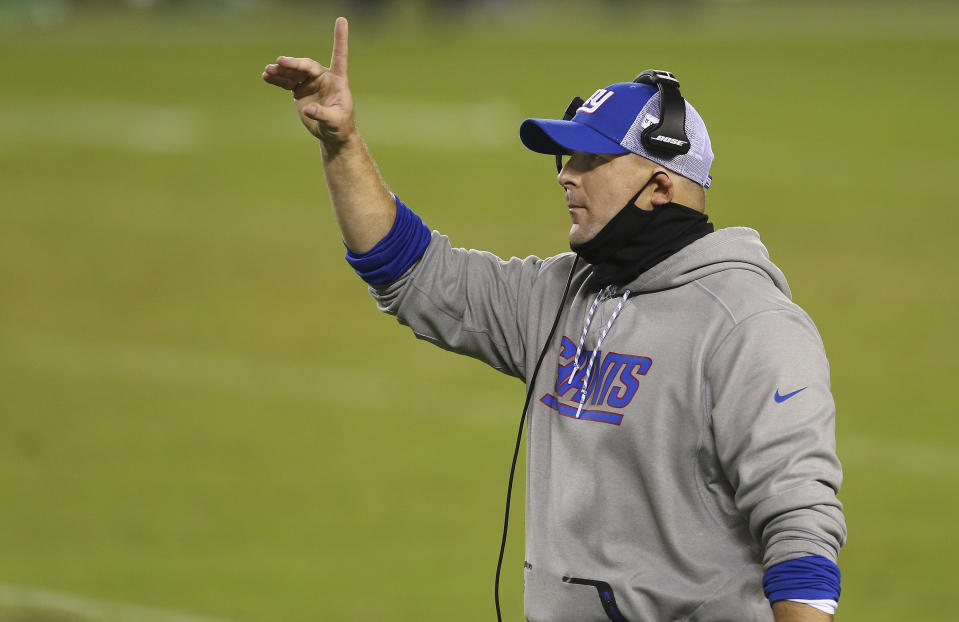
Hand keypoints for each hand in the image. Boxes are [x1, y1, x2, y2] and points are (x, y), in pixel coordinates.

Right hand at [262, 17, 353, 145]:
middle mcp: (323, 77)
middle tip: (280, 62)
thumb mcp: (335, 121)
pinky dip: (277, 79)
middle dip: (293, 63)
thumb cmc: (339, 126)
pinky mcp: (300, 90)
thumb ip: (323, 114)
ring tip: (268, 71)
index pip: (339, 56)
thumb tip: (308, 109)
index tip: (341, 19)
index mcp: (338, 80)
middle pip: (307, 65)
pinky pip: (286, 82)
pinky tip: (266, 76)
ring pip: (294, 72)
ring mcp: (310, 82)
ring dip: (281, 70)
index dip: (340, 38)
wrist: (331, 133)